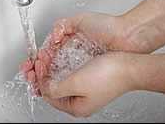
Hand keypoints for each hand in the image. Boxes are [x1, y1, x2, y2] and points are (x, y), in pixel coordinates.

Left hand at [41, 52, 164, 116]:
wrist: (128, 66)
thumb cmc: (108, 76)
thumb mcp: (76, 84)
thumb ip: (55, 88)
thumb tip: (44, 88)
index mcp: (75, 106)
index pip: (48, 94)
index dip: (39, 79)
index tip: (36, 65)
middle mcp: (78, 99)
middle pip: (52, 88)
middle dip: (42, 73)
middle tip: (36, 61)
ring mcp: (82, 89)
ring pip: (59, 79)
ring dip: (50, 68)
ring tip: (45, 57)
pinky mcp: (86, 79)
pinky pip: (67, 74)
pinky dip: (59, 66)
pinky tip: (56, 59)